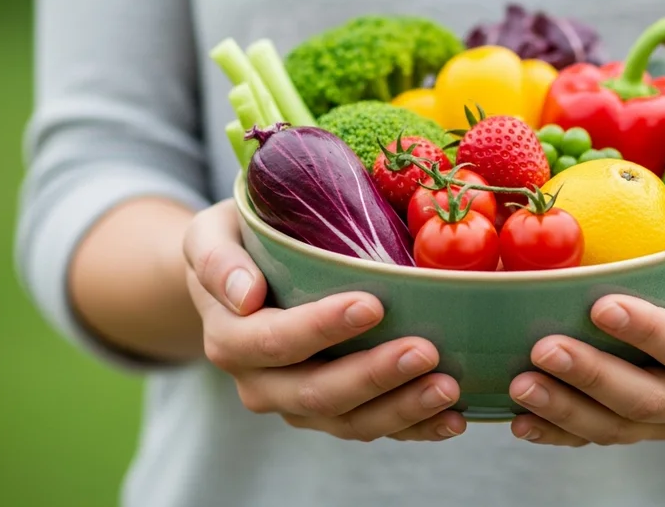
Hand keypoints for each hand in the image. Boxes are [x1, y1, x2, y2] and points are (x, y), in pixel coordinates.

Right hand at [183, 200, 465, 441]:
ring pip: (349, 421)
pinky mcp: (336, 413)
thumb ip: (218, 260)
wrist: (239, 283)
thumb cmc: (237, 245)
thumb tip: (245, 294)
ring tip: (447, 388)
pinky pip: (374, 428)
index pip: (276, 341)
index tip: (372, 305)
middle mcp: (261, 383)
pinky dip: (415, 428)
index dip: (322, 328)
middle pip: (317, 392)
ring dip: (401, 409)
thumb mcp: (211, 235)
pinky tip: (453, 418)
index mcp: (231, 338)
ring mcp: (299, 405)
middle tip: (425, 350)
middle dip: (374, 375)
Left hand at [508, 214, 664, 445]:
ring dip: (567, 410)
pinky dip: (559, 432)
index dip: (649, 332)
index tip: (601, 305)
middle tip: (544, 348)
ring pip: (619, 427)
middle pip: (650, 398)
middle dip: (593, 375)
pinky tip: (522, 420)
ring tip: (522, 385)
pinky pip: (597, 435)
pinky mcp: (638, 424)